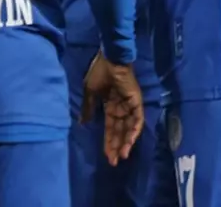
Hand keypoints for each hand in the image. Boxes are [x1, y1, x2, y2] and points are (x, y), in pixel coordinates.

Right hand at [81, 52, 143, 166]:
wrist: (109, 58)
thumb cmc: (99, 72)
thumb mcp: (90, 92)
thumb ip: (88, 108)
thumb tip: (82, 123)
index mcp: (110, 106)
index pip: (110, 129)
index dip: (108, 143)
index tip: (106, 157)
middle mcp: (121, 108)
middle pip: (120, 132)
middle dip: (116, 147)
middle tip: (114, 162)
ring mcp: (130, 105)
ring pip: (129, 128)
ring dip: (126, 142)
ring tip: (122, 155)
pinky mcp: (136, 101)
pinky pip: (138, 119)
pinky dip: (134, 130)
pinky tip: (130, 141)